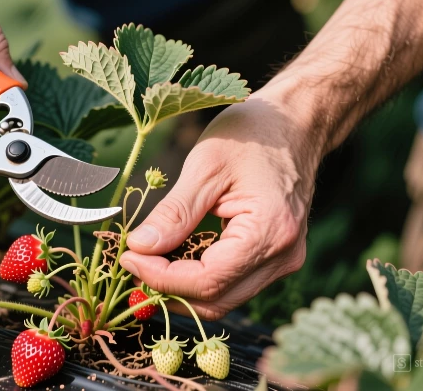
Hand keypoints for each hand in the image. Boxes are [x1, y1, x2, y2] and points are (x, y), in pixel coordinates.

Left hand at [119, 86, 321, 319]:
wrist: (294, 124)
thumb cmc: (251, 135)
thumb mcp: (205, 166)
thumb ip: (174, 213)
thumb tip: (139, 247)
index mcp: (270, 232)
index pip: (208, 280)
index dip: (162, 277)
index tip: (128, 257)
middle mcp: (283, 256)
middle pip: (216, 300)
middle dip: (168, 288)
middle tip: (132, 261)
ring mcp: (284, 261)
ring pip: (223, 298)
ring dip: (181, 287)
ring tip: (148, 258)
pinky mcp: (276, 258)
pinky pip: (232, 283)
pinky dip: (199, 276)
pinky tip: (174, 255)